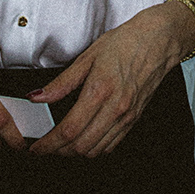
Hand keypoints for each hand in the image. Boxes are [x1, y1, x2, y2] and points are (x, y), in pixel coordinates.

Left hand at [26, 1, 190, 158]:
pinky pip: (112, 144)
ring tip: (62, 144)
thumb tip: (37, 96)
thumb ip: (61, 82)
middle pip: (81, 146)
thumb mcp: (88, 57)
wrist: (157, 41)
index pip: (69, 129)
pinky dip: (95, 148)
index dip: (49, 144)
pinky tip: (85, 139)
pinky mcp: (134, 119)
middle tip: (46, 146)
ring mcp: (126, 116)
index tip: (37, 148)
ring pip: (96, 150)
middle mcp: (115, 107)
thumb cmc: (125, 43)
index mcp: (100, 90)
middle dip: (58, 151)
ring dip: (75, 153)